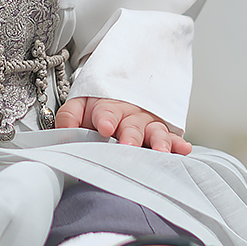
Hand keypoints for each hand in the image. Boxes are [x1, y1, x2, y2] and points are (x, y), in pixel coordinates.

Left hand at [56, 97, 191, 153]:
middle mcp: (130, 116)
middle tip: (129, 146)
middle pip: (132, 126)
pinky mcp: (161, 134)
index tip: (105, 126)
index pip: (106, 111)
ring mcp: (148, 125)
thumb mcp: (78, 106)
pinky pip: (172, 137)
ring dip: (158, 142)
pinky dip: (178, 144)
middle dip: (131, 136)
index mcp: (107, 109)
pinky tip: (183, 149)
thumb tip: (63, 132)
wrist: (118, 93)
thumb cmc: (97, 108)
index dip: (106, 118)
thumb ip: (69, 118)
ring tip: (159, 151)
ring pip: (155, 132)